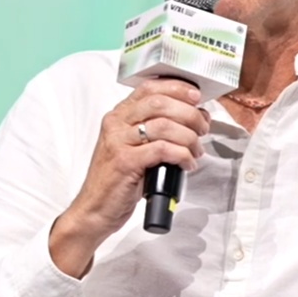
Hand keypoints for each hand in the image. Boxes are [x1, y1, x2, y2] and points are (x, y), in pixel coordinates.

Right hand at [49, 80, 209, 276]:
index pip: (149, 87)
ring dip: (189, 137)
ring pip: (164, 125)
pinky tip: (187, 164)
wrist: (95, 209)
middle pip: (160, 103)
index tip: (196, 96)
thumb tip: (193, 119)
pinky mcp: (124, 162)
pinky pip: (163, 149)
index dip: (177, 88)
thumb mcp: (134, 148)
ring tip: (196, 151)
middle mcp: (115, 124)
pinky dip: (183, 156)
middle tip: (202, 127)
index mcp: (118, 116)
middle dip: (190, 113)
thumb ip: (155, 130)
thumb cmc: (119, 180)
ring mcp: (118, 142)